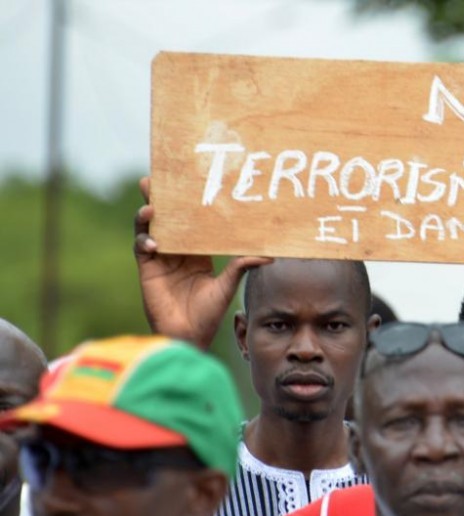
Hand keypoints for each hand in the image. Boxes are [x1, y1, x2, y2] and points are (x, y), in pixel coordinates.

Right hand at [133, 176, 271, 348]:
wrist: (190, 334)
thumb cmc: (208, 313)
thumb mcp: (227, 285)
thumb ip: (242, 267)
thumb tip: (270, 255)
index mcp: (196, 252)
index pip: (190, 221)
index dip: (186, 204)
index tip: (186, 184)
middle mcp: (177, 251)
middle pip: (165, 219)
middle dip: (158, 200)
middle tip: (153, 181)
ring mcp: (160, 259)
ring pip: (148, 229)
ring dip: (146, 216)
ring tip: (150, 208)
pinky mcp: (147, 270)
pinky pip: (141, 248)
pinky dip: (145, 242)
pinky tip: (154, 244)